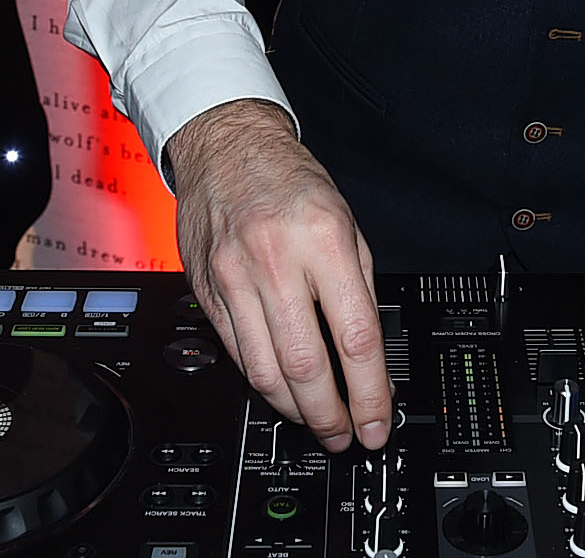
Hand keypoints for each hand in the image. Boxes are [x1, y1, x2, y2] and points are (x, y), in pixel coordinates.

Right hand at [165, 98, 391, 451]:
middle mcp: (276, 261)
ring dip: (294, 409)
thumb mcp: (345, 221)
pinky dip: (261, 382)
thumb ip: (357, 286)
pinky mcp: (207, 291)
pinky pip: (235, 353)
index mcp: (324, 240)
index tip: (377, 420)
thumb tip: (369, 355)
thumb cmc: (289, 180)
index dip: (369, 391)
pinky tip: (280, 390)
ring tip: (315, 422)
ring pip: (264, 370)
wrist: (225, 146)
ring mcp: (235, 278)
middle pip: (306, 364)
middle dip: (330, 415)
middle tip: (345, 436)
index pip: (354, 335)